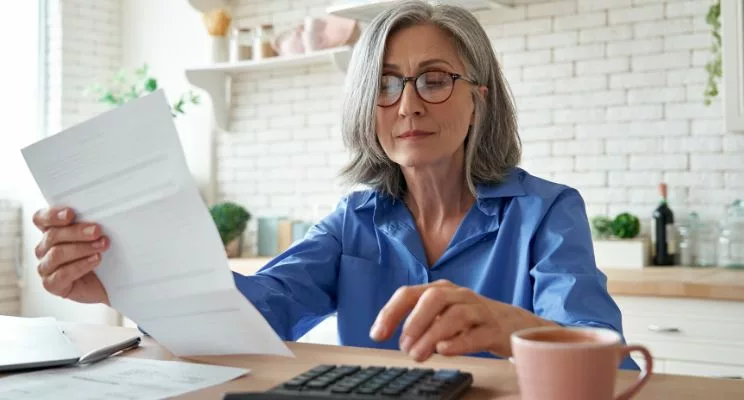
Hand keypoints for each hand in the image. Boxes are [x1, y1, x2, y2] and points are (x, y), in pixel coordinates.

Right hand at [32, 207, 110, 304]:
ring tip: (102, 246)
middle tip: (97, 231)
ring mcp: (46, 267)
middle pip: (52, 235)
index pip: (41, 219)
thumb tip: (99, 217)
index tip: (70, 214)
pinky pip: (62, 274)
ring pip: (57, 254)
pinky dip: (81, 265)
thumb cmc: (101, 256)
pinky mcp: (52, 284)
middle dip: (77, 232)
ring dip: (82, 248)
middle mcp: (44, 249)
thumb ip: (90, 225)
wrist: (109, 283)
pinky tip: (95, 260)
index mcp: (51, 231)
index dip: (52, 215)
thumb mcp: (97, 237)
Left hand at [369, 280, 556, 361]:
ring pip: (455, 315)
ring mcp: (479, 310)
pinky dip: (459, 342)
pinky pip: (477, 333)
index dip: (390, 312)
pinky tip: (444, 350)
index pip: (410, 294)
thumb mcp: (443, 316)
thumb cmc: (471, 321)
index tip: (377, 334)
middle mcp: (459, 295)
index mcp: (441, 290)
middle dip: (414, 321)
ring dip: (432, 335)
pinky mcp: (495, 329)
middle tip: (403, 346)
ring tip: (418, 355)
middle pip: (434, 298)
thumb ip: (421, 324)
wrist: (514, 325)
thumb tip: (400, 340)